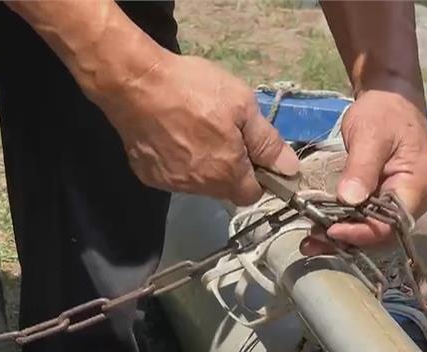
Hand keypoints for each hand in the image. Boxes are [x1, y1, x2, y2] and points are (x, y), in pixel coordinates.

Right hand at [99, 53, 299, 205]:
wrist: (135, 83)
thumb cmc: (194, 90)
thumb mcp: (242, 106)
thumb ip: (267, 142)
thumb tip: (290, 169)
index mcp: (227, 173)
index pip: (252, 195)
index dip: (258, 176)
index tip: (252, 153)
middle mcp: (199, 187)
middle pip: (224, 189)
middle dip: (230, 169)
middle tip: (222, 132)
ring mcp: (170, 183)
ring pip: (198, 183)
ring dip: (203, 165)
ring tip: (194, 130)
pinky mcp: (147, 175)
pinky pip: (172, 175)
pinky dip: (176, 161)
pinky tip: (170, 135)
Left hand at [301, 90, 426, 254]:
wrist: (391, 98)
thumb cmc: (385, 112)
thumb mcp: (370, 135)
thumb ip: (361, 168)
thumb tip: (349, 199)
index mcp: (417, 187)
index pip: (391, 223)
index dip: (361, 231)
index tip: (329, 228)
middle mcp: (414, 201)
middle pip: (381, 232)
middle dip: (346, 238)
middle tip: (311, 241)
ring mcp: (400, 202)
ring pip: (371, 229)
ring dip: (341, 236)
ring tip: (310, 242)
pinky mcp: (385, 199)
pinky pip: (367, 218)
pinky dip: (344, 224)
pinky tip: (320, 229)